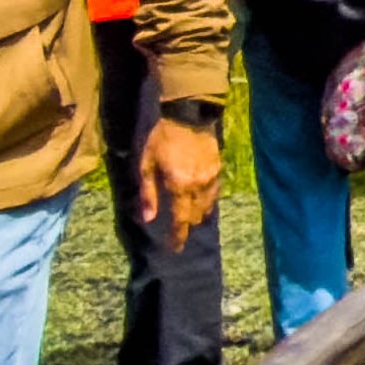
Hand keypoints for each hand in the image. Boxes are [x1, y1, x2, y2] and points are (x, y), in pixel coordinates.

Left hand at [135, 105, 218, 247]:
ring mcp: (210, 179)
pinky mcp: (218, 170)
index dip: (177, 237)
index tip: (175, 249)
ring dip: (198, 215)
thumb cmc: (162, 139)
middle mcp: (197, 187)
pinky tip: (202, 201)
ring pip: (207, 207)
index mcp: (179, 187)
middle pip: (195, 216)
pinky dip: (208, 201)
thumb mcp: (147, 164)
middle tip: (179, 232)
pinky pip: (214, 194)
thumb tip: (148, 218)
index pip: (180, 220)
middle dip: (187, 226)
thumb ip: (148, 193)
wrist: (189, 116)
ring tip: (191, 219)